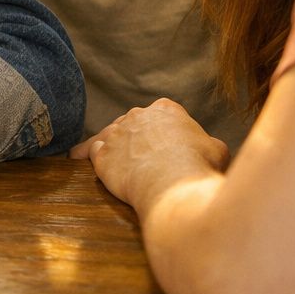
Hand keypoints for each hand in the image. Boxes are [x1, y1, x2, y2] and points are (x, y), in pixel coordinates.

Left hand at [71, 99, 229, 208]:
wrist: (173, 184)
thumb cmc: (198, 166)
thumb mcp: (217, 149)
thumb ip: (208, 143)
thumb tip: (210, 148)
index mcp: (166, 109)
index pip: (161, 115)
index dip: (162, 132)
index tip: (163, 145)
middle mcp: (137, 115)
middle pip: (133, 124)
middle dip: (135, 138)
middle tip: (140, 158)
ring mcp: (116, 133)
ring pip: (109, 136)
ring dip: (109, 146)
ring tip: (102, 156)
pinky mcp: (101, 154)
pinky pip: (91, 151)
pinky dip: (86, 156)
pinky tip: (77, 160)